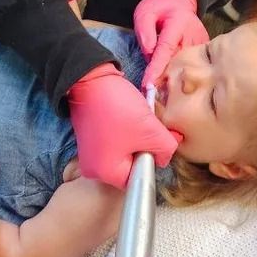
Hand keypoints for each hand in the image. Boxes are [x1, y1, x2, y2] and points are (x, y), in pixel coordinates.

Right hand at [67, 63, 179, 187]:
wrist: (91, 79)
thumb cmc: (118, 108)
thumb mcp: (150, 130)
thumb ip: (166, 149)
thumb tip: (165, 157)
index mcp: (106, 174)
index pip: (139, 178)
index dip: (152, 159)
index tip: (155, 140)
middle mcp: (94, 169)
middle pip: (131, 165)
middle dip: (145, 147)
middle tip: (148, 127)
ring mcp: (91, 154)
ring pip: (126, 152)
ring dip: (137, 138)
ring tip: (136, 119)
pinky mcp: (92, 140)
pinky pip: (115, 143)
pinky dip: (125, 132)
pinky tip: (126, 116)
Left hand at [134, 0, 209, 87]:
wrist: (179, 1)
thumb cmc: (160, 7)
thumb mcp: (145, 13)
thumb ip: (145, 31)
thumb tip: (149, 53)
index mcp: (178, 23)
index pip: (166, 49)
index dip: (156, 68)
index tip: (148, 84)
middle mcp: (193, 35)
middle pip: (179, 61)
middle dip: (165, 79)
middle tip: (151, 96)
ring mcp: (201, 43)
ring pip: (187, 66)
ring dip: (174, 80)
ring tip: (160, 94)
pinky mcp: (204, 51)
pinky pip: (192, 66)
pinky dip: (182, 76)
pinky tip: (173, 86)